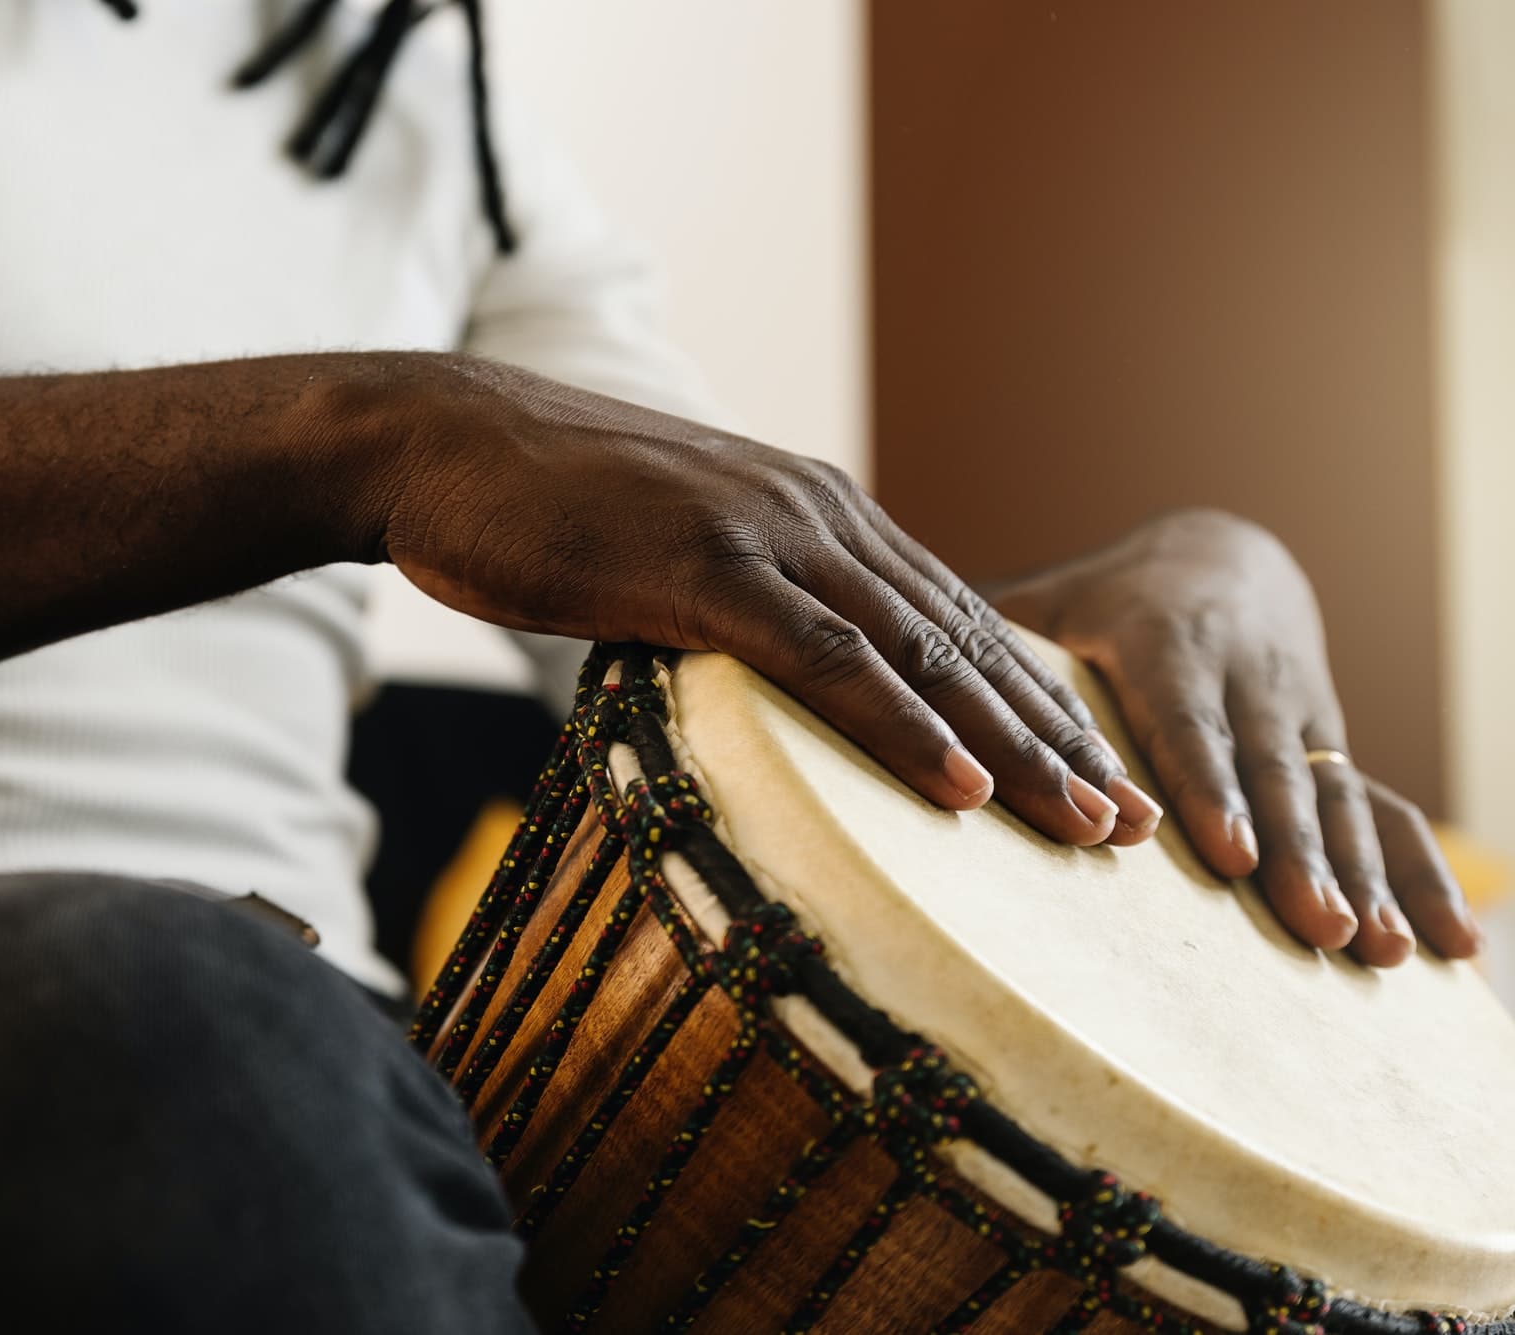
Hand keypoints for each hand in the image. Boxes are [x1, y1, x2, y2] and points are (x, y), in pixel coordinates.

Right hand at [380, 356, 1163, 847]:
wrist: (442, 444)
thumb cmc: (542, 511)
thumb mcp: (669, 556)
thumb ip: (737, 610)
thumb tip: (765, 693)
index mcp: (816, 515)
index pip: (952, 619)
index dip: (1032, 702)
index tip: (1095, 776)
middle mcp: (817, 515)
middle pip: (966, 639)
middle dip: (1058, 736)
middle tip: (1136, 821)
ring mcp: (766, 535)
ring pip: (921, 652)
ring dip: (1013, 745)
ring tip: (1087, 824)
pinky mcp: (704, 566)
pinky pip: (825, 656)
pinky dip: (899, 722)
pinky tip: (959, 785)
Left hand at [993, 509, 1480, 963]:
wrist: (1226, 558)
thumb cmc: (1104, 597)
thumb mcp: (1051, 600)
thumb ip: (990, 641)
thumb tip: (894, 673)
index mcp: (1166, 640)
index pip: (1186, 720)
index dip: (1207, 785)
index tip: (1226, 850)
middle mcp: (1247, 678)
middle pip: (1275, 770)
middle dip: (1299, 851)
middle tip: (1316, 927)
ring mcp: (1302, 715)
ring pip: (1340, 795)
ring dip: (1362, 875)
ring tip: (1382, 951)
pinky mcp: (1334, 748)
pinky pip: (1387, 811)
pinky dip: (1422, 876)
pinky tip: (1452, 947)